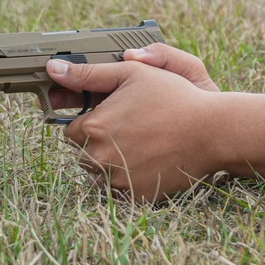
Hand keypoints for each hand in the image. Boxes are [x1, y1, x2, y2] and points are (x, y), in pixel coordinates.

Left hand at [46, 52, 264, 202]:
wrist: (211, 131)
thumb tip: (53, 68)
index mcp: (94, 128)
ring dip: (113, 162)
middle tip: (133, 129)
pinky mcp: (135, 197)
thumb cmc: (174, 97)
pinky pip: (120, 191)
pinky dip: (130, 179)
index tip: (116, 116)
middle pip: (84, 153)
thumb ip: (89, 73)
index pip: (72, 130)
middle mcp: (100, 158)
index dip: (93, 122)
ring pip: (100, 174)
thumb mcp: (131, 74)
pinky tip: (150, 161)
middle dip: (101, 142)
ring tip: (142, 145)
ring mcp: (117, 181)